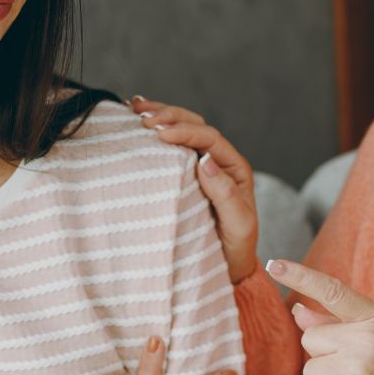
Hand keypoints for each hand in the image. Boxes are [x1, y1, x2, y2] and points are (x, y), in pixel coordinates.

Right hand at [129, 95, 258, 283]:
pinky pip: (171, 145)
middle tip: (143, 118)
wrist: (228, 266)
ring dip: (161, 115)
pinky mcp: (184, 173)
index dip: (185, 131)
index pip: (209, 139)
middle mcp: (218, 161)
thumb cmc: (234, 247)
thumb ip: (225, 193)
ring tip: (135, 108)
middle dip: (169, 116)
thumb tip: (204, 160)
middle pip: (195, 125)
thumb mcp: (238, 223)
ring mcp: (201, 165)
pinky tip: (136, 121)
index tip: (160, 133)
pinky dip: (156, 130)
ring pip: (182, 129)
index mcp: (233, 168)